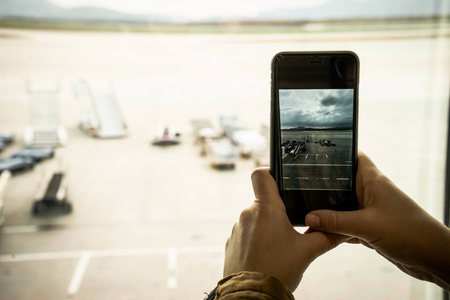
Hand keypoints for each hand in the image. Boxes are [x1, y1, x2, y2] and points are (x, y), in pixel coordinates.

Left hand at [223, 168, 345, 291]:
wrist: (252, 296)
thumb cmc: (278, 271)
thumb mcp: (308, 252)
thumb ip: (327, 236)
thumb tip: (345, 229)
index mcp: (266, 209)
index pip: (261, 174)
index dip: (272, 172)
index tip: (284, 180)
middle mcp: (248, 214)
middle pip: (264, 199)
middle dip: (279, 209)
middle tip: (293, 223)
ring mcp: (238, 228)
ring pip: (256, 217)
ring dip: (268, 225)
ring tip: (281, 244)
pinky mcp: (232, 242)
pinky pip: (247, 232)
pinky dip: (258, 238)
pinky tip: (268, 253)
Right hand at [305, 152, 449, 290]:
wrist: (433, 258)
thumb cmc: (409, 233)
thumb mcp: (367, 225)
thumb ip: (336, 221)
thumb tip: (310, 216)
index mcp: (373, 181)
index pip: (353, 157)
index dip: (336, 153)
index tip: (314, 154)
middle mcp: (370, 193)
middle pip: (342, 183)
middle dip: (324, 187)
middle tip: (300, 187)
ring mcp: (370, 211)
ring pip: (343, 206)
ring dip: (329, 212)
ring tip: (306, 211)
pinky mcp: (371, 228)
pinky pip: (347, 225)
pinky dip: (336, 230)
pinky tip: (322, 234)